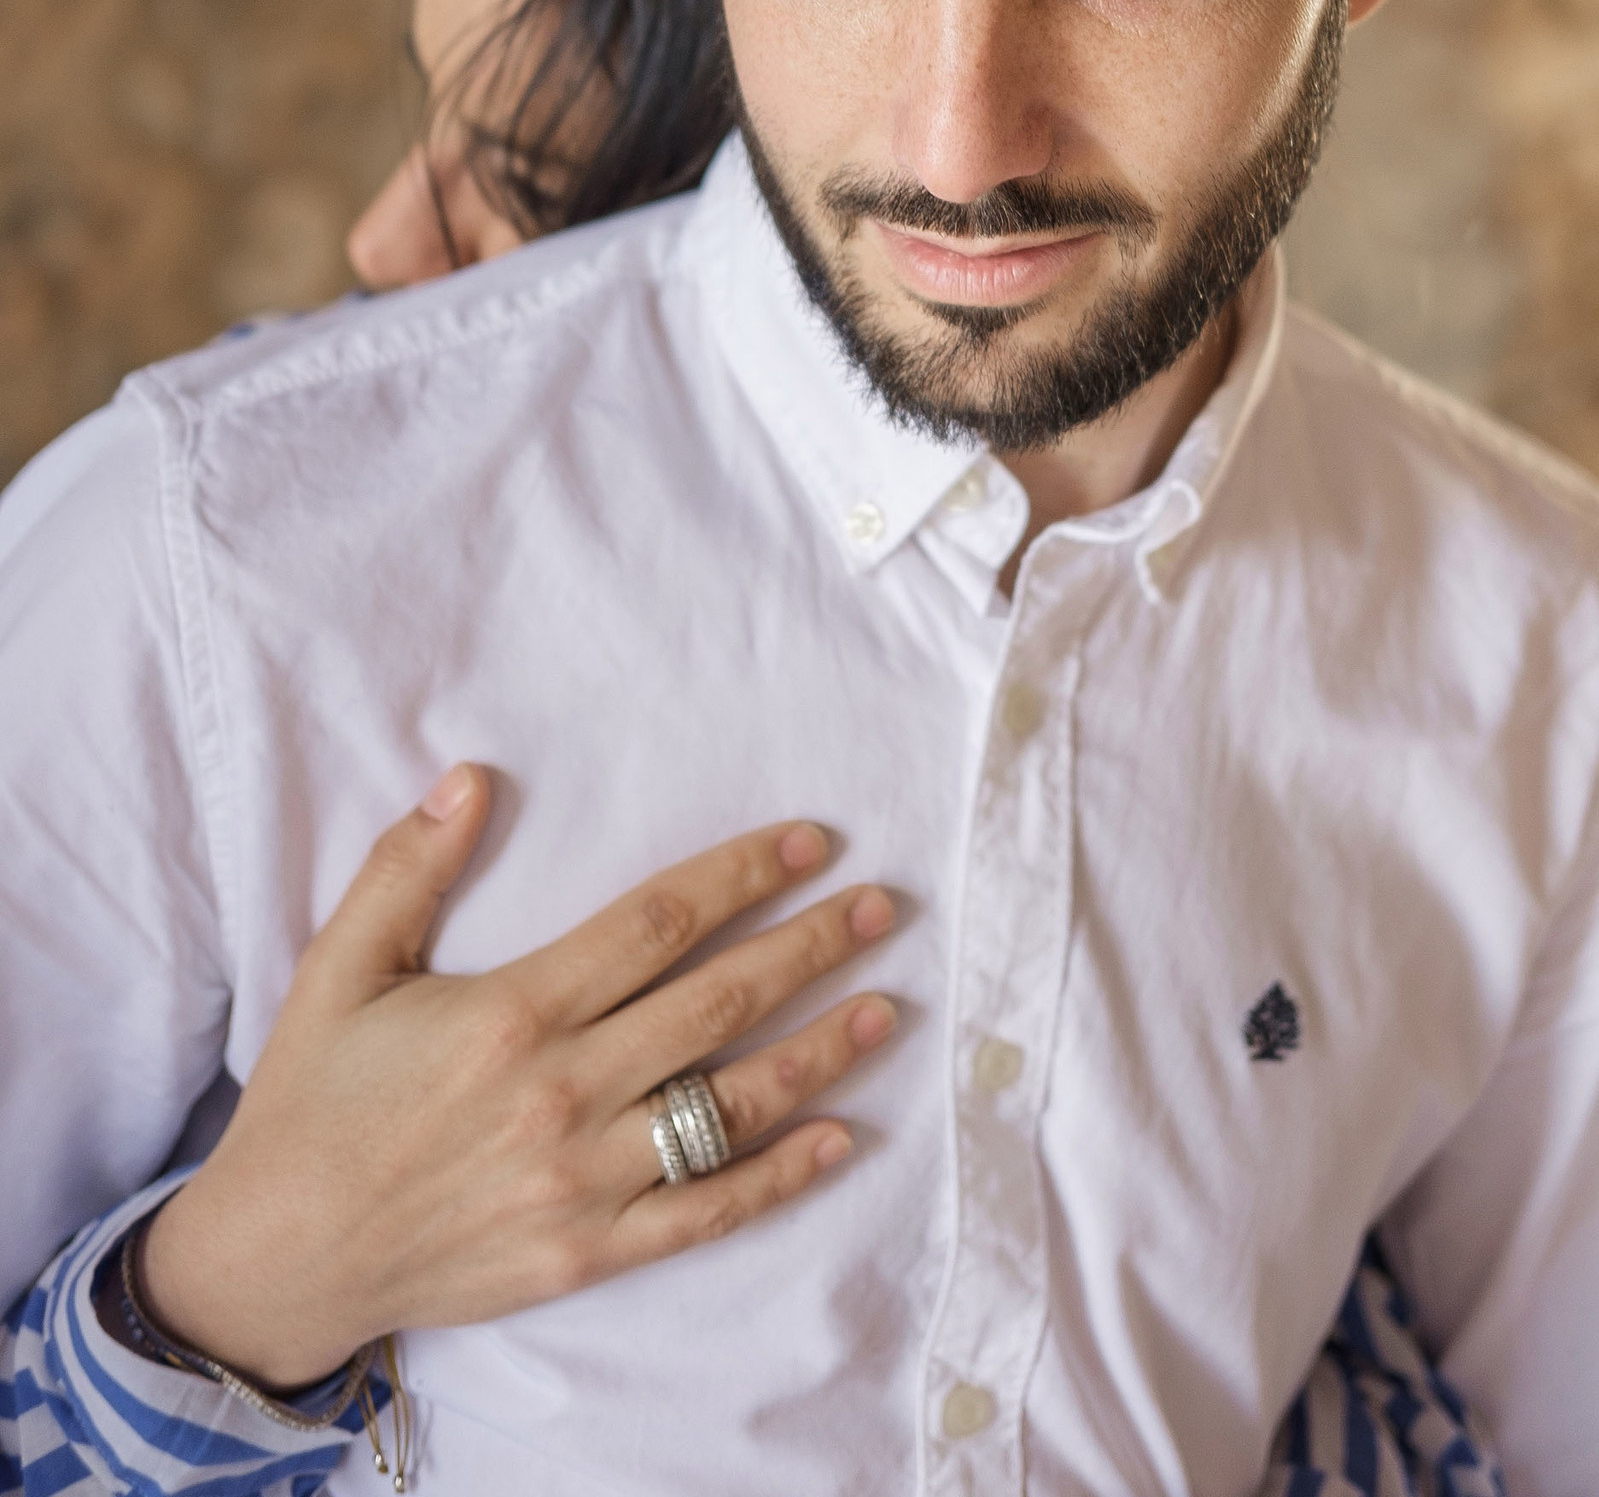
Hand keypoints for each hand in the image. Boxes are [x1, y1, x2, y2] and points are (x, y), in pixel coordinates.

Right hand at [140, 767, 896, 1385]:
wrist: (278, 1257)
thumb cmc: (312, 1100)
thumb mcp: (339, 966)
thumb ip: (407, 867)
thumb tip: (470, 777)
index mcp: (512, 1012)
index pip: (658, 922)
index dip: (743, 874)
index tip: (812, 842)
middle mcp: (560, 1093)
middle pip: (716, 1003)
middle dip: (809, 948)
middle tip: (882, 908)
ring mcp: (580, 1182)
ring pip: (728, 1106)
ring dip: (819, 1054)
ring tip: (884, 1008)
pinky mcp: (586, 1254)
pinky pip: (704, 1214)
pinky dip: (779, 1177)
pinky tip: (842, 1138)